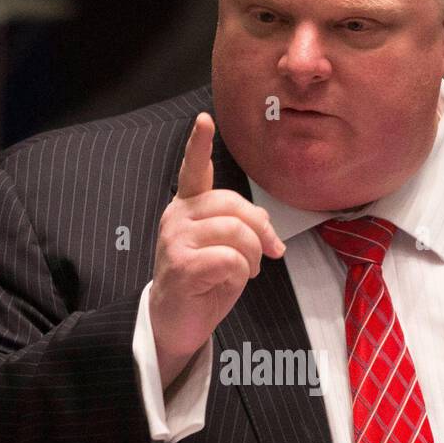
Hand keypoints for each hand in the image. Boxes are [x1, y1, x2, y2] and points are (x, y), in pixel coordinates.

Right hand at [149, 112, 285, 389]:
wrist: (176, 323)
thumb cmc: (204, 284)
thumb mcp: (228, 249)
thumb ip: (242, 226)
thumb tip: (265, 225)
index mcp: (187, 207)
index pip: (193, 170)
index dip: (199, 145)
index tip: (204, 119)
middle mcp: (177, 217)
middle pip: (234, 205)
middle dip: (261, 230)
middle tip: (267, 253)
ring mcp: (175, 240)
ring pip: (236, 232)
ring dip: (253, 256)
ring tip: (247, 270)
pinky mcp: (182, 266)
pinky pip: (231, 259)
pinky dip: (241, 273)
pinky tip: (228, 282)